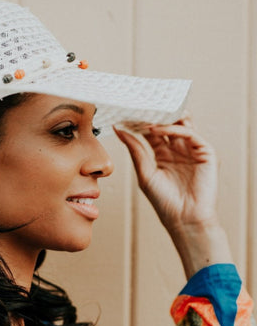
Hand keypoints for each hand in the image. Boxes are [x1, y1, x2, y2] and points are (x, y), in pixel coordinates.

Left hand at [114, 115, 217, 232]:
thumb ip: (135, 149)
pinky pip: (190, 134)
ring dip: (166, 117)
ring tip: (148, 113)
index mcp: (163, 155)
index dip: (141, 122)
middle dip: (155, 115)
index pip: (153, 132)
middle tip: (138, 106)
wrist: (184, 219)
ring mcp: (193, 150)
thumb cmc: (164, 201)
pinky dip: (174, 129)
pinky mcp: (206, 153)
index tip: (126, 113)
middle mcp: (178, 150)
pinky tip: (158, 130)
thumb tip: (119, 129)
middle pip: (168, 124)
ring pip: (182, 124)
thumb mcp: (145, 172)